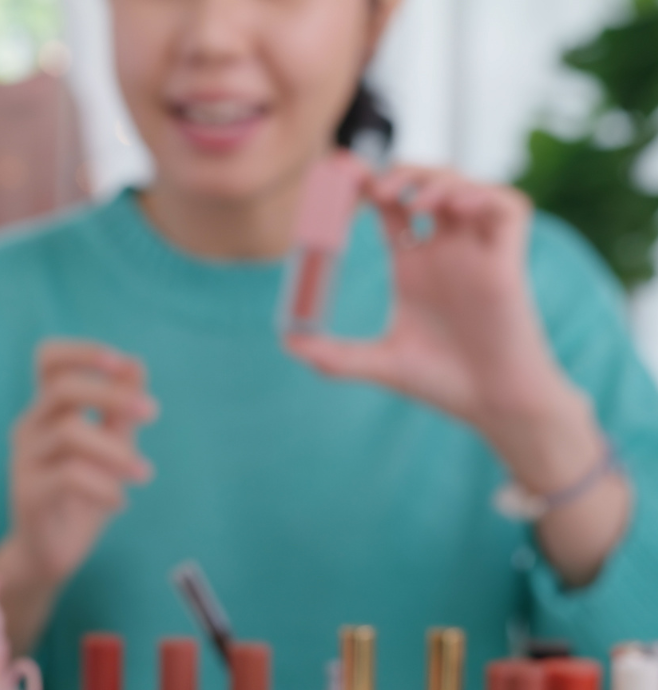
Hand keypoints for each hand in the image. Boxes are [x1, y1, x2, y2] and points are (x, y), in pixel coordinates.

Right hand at [0, 340, 156, 595]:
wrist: (49, 553)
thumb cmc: (82, 495)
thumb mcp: (109, 448)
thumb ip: (120, 410)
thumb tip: (136, 364)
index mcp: (48, 410)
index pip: (49, 360)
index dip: (82, 352)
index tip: (120, 362)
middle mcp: (30, 427)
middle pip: (62, 389)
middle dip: (112, 394)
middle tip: (154, 412)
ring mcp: (25, 460)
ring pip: (68, 433)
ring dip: (116, 450)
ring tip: (145, 474)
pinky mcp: (28, 494)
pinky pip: (67, 477)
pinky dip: (103, 486)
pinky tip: (120, 503)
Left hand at [285, 163, 629, 583]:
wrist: (493, 405)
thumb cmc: (443, 382)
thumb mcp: (380, 363)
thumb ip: (334, 355)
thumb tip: (289, 342)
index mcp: (412, 264)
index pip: (388, 207)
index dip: (366, 187)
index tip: (338, 181)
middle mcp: (445, 251)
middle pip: (424, 185)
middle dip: (399, 174)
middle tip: (372, 190)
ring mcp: (477, 252)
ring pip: (464, 187)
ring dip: (436, 180)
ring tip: (410, 202)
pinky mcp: (509, 260)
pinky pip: (509, 207)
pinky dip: (483, 196)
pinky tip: (453, 210)